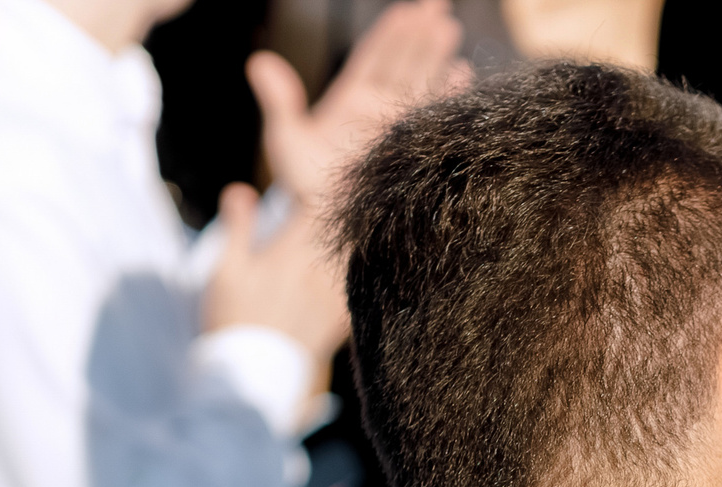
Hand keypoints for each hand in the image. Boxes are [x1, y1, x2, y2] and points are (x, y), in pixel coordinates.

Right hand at [198, 183, 349, 361]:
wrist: (255, 377)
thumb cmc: (234, 320)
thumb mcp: (226, 270)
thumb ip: (238, 226)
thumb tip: (242, 189)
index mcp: (295, 250)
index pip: (320, 201)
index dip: (314, 184)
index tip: (302, 182)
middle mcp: (324, 270)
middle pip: (345, 226)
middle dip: (339, 207)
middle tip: (334, 193)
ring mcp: (338, 295)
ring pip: (356, 254)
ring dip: (350, 237)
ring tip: (346, 224)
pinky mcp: (344, 318)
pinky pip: (359, 286)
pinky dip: (356, 270)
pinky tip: (352, 264)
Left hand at [247, 0, 469, 211]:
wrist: (331, 229)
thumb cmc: (306, 190)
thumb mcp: (287, 140)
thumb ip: (279, 101)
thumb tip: (259, 61)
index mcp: (351, 100)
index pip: (373, 57)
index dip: (390, 33)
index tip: (407, 10)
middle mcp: (378, 109)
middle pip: (403, 62)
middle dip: (420, 33)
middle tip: (438, 4)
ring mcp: (397, 128)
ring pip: (420, 81)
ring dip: (436, 55)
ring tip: (449, 27)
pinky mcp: (412, 147)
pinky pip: (433, 115)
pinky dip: (447, 95)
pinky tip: (462, 75)